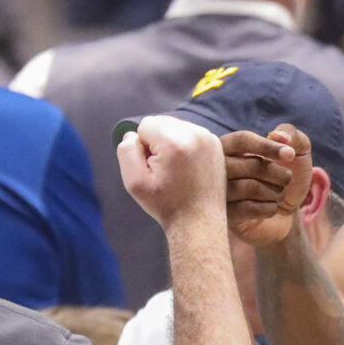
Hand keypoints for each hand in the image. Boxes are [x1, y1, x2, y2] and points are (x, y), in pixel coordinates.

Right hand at [120, 113, 234, 228]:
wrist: (199, 222)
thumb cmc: (166, 205)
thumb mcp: (134, 182)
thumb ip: (126, 151)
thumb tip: (132, 135)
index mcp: (174, 141)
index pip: (145, 125)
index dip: (142, 146)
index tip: (153, 167)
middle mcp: (195, 134)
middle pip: (162, 122)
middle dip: (157, 142)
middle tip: (165, 170)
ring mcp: (209, 138)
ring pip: (176, 127)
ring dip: (171, 143)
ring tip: (176, 170)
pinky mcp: (216, 145)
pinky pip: (191, 134)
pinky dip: (185, 146)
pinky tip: (187, 168)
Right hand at [217, 125, 310, 247]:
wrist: (285, 211)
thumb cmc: (284, 174)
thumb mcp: (296, 150)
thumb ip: (291, 134)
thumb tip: (278, 135)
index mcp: (231, 145)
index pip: (242, 140)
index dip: (267, 146)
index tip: (290, 155)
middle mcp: (219, 166)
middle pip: (250, 165)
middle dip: (278, 173)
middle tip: (287, 179)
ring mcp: (219, 192)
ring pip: (250, 188)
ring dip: (276, 192)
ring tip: (279, 194)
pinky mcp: (225, 214)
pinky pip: (248, 209)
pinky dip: (269, 208)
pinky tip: (272, 208)